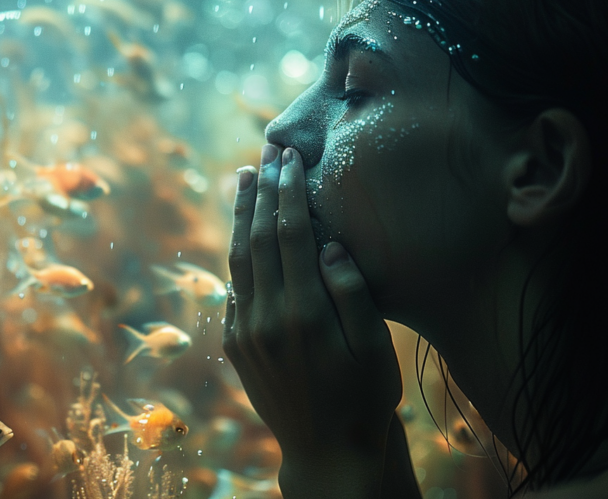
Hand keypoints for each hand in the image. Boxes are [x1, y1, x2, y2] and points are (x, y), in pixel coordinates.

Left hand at [223, 145, 403, 496]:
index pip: (289, 234)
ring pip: (237, 260)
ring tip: (244, 179)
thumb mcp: (374, 347)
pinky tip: (242, 234)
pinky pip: (232, 289)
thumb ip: (352, 292)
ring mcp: (244, 331)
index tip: (287, 158)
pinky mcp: (235, 344)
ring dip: (239, 216)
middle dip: (260, 191)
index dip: (287, 191)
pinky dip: (236, 255)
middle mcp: (266, 317)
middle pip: (256, 238)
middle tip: (263, 154)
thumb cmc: (364, 397)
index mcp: (304, 312)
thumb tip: (328, 243)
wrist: (327, 452)